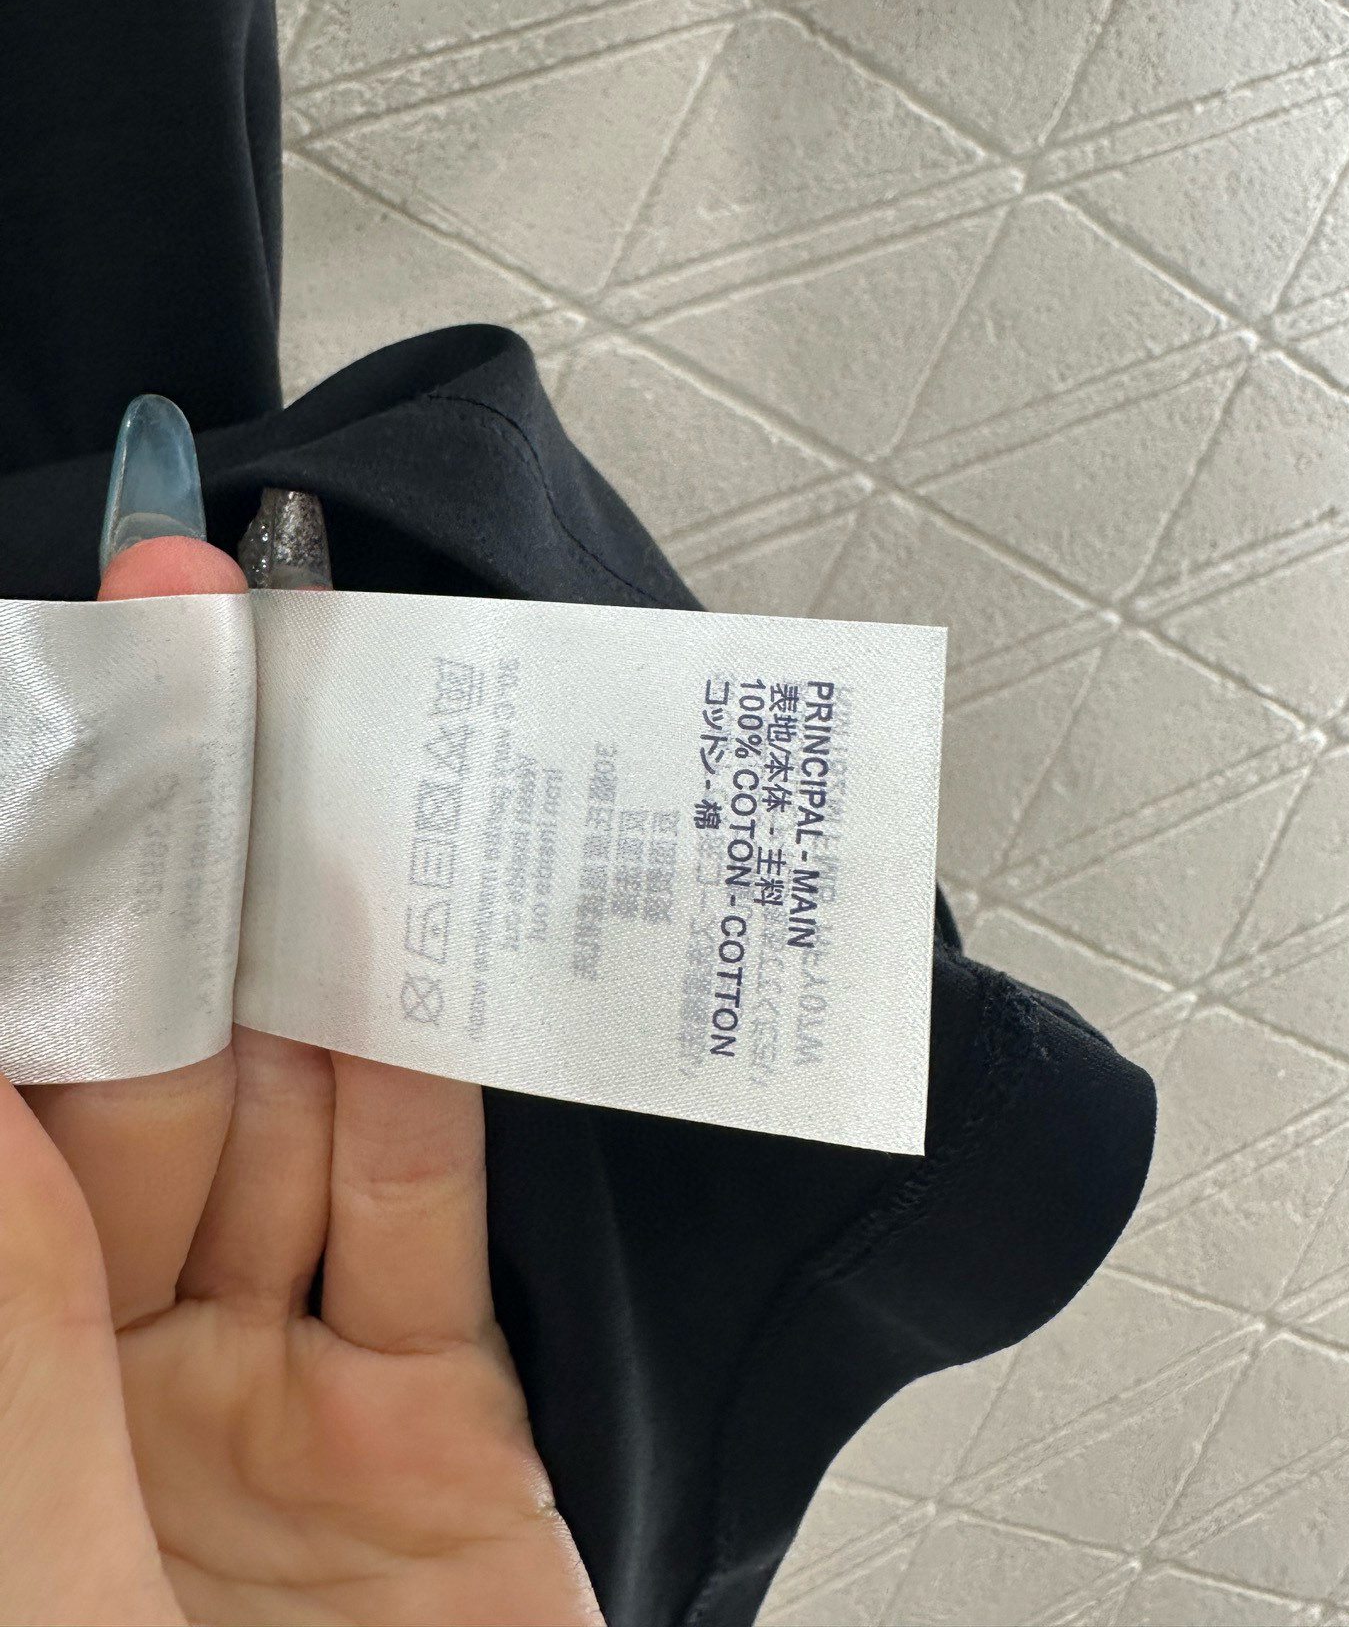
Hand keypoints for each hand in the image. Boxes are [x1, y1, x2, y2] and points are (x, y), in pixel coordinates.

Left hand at [9, 534, 601, 1625]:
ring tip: (309, 765)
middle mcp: (80, 1395)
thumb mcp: (48, 1604)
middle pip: (111, 1100)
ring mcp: (253, 1413)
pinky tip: (415, 957)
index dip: (9, 943)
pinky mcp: (427, 1436)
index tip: (23, 758)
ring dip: (296, 957)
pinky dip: (429, 1088)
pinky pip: (418, 1224)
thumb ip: (10, 1348)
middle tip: (168, 691)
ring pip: (272, 1132)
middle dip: (144, 899)